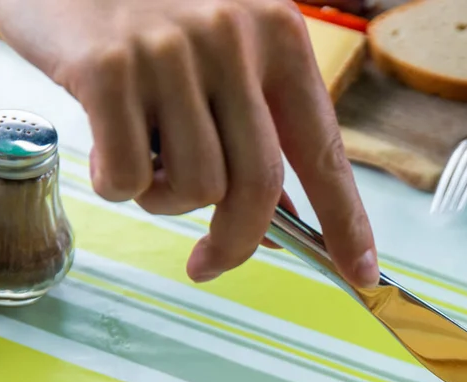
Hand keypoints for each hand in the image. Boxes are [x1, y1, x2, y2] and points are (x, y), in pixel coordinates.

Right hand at [0, 0, 377, 285]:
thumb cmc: (144, 14)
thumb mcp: (220, 54)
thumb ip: (254, 131)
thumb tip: (280, 226)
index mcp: (277, 35)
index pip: (324, 151)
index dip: (346, 222)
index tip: (362, 272)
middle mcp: (231, 39)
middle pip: (258, 186)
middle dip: (237, 242)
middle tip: (211, 263)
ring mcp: (168, 52)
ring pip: (196, 187)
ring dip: (166, 200)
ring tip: (141, 155)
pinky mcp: (106, 69)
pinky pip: (130, 178)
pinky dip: (118, 185)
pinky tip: (104, 145)